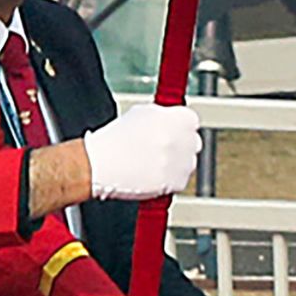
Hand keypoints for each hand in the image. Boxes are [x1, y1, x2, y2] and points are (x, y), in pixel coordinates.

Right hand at [84, 104, 200, 200]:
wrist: (102, 164)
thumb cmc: (116, 139)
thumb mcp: (143, 113)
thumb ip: (164, 115)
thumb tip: (172, 118)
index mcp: (179, 118)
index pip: (191, 120)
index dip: (179, 126)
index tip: (171, 130)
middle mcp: (185, 139)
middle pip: (192, 142)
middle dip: (179, 145)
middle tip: (160, 148)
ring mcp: (183, 162)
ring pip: (187, 163)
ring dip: (175, 163)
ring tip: (150, 162)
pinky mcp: (177, 182)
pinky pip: (179, 181)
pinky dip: (169, 180)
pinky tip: (151, 174)